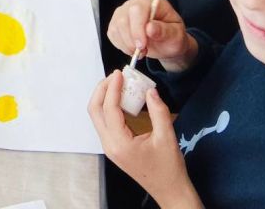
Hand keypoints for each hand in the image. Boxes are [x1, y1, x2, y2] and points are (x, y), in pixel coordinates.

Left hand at [88, 72, 201, 208]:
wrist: (169, 191)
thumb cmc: (169, 167)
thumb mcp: (167, 137)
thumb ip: (158, 111)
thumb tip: (150, 90)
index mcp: (120, 144)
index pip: (109, 109)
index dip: (113, 88)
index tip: (119, 73)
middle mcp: (109, 145)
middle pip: (95, 110)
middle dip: (102, 89)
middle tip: (116, 75)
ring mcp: (110, 147)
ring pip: (97, 116)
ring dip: (104, 97)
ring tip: (118, 83)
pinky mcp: (114, 146)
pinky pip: (105, 122)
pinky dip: (109, 106)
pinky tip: (122, 98)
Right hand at [107, 0, 197, 71]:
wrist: (167, 44)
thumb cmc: (173, 37)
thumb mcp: (176, 36)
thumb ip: (165, 31)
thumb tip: (150, 28)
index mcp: (152, 2)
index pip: (138, 8)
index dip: (137, 28)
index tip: (142, 45)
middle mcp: (136, 3)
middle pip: (123, 18)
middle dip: (131, 39)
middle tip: (143, 52)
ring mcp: (124, 12)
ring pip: (116, 27)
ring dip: (126, 44)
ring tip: (140, 52)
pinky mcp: (116, 22)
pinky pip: (112, 34)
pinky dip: (121, 45)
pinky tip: (132, 49)